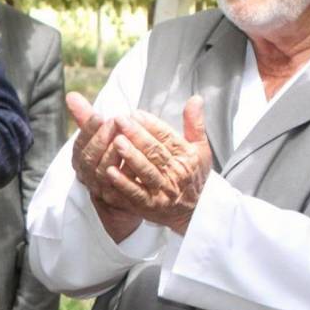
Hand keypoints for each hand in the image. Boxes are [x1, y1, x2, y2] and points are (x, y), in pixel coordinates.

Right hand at [67, 92, 141, 242]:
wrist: (127, 199)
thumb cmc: (112, 161)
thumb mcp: (100, 138)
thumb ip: (87, 119)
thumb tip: (71, 95)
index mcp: (81, 160)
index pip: (79, 144)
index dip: (87, 129)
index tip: (99, 115)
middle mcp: (87, 176)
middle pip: (89, 159)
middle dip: (101, 139)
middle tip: (115, 122)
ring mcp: (101, 190)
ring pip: (101, 173)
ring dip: (112, 154)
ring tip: (124, 138)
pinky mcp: (116, 201)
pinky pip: (119, 188)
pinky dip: (126, 173)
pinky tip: (136, 159)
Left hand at [99, 97, 211, 234]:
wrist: (195, 211)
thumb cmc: (193, 175)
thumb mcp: (199, 149)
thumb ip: (194, 124)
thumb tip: (196, 98)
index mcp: (187, 156)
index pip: (168, 137)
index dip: (151, 124)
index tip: (135, 113)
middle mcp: (176, 173)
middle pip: (155, 151)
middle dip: (137, 135)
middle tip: (119, 120)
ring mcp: (163, 190)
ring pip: (145, 170)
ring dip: (130, 156)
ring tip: (115, 141)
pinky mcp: (150, 206)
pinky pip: (135, 193)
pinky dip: (123, 183)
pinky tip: (109, 171)